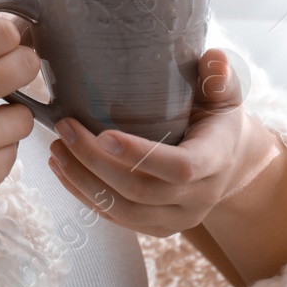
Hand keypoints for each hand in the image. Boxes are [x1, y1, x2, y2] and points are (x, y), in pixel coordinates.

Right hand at [0, 15, 38, 265]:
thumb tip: (17, 30)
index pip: (0, 32)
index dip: (12, 40)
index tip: (8, 49)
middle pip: (24, 64)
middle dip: (24, 72)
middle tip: (11, 82)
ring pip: (26, 111)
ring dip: (11, 120)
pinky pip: (17, 146)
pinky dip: (2, 149)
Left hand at [46, 48, 269, 238]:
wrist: (230, 161)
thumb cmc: (219, 117)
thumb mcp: (225, 93)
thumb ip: (219, 76)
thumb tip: (214, 59)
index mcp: (216, 160)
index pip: (180, 168)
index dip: (141, 155)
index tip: (103, 134)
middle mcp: (199, 197)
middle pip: (141, 192)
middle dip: (95, 163)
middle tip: (64, 130)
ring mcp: (177, 219)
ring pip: (124, 212)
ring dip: (83, 183)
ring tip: (56, 150)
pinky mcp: (157, 227)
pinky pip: (117, 219)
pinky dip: (85, 196)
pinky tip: (63, 170)